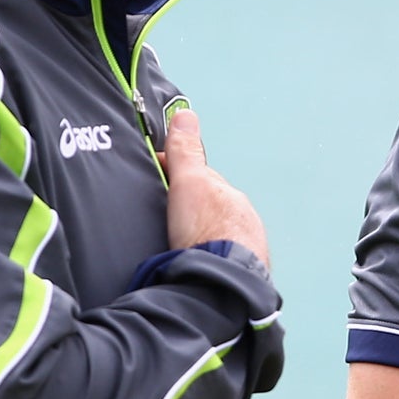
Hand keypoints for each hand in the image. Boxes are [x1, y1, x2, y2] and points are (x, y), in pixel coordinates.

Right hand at [159, 107, 270, 269]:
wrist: (220, 282)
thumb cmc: (207, 231)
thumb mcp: (188, 183)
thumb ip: (185, 152)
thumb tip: (185, 116)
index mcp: (232, 198)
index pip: (201, 181)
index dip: (175, 180)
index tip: (154, 184)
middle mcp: (244, 223)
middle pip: (209, 210)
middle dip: (189, 212)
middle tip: (162, 221)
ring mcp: (245, 250)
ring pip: (216, 236)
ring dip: (198, 238)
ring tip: (173, 247)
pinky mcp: (240, 276)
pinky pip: (219, 261)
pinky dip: (205, 260)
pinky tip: (189, 266)